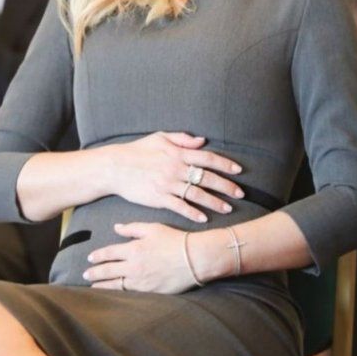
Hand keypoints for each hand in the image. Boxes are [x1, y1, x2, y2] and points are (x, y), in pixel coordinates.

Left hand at [84, 223, 234, 292]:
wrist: (194, 258)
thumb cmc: (174, 239)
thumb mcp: (153, 228)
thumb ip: (132, 228)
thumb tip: (116, 228)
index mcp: (134, 248)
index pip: (109, 253)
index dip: (98, 256)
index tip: (90, 258)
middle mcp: (134, 266)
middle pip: (108, 271)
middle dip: (95, 273)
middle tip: (85, 275)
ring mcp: (141, 281)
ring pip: (116, 285)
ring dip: (102, 286)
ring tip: (93, 287)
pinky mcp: (150, 291)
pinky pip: (129, 293)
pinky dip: (118, 293)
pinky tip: (113, 294)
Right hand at [109, 131, 243, 222]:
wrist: (115, 167)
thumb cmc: (138, 151)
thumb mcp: (160, 137)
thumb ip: (182, 138)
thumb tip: (202, 141)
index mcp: (178, 153)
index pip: (207, 158)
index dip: (225, 164)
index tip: (238, 171)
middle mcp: (175, 168)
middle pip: (207, 178)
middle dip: (226, 186)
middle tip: (240, 193)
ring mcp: (167, 184)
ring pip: (197, 194)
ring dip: (214, 202)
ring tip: (228, 208)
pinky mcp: (158, 198)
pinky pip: (180, 207)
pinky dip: (193, 213)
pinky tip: (204, 218)